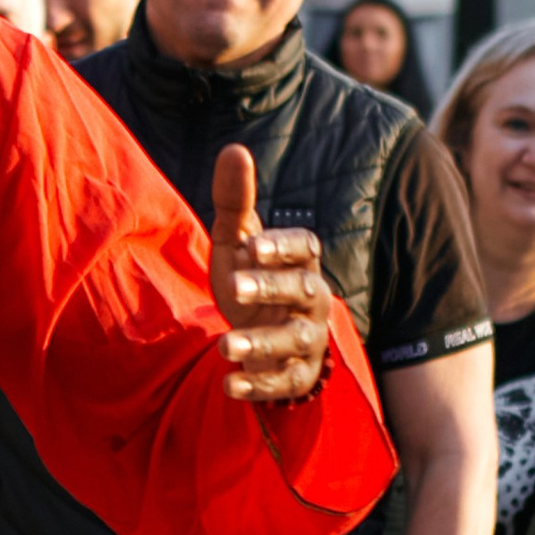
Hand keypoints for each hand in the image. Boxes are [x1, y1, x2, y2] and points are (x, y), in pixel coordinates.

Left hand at [210, 143, 329, 403]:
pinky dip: (257, 385)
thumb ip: (235, 202)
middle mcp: (311, 299)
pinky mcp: (295, 377)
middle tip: (234, 288)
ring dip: (260, 343)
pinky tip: (227, 384)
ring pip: (295, 340)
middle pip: (303, 290)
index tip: (253, 245)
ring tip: (223, 345)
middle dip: (271, 289)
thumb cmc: (249, 280)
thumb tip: (234, 150)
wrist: (256, 337)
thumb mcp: (236, 242)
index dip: (283, 246)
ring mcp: (307, 340)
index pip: (306, 247)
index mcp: (300, 261)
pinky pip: (284, 384)